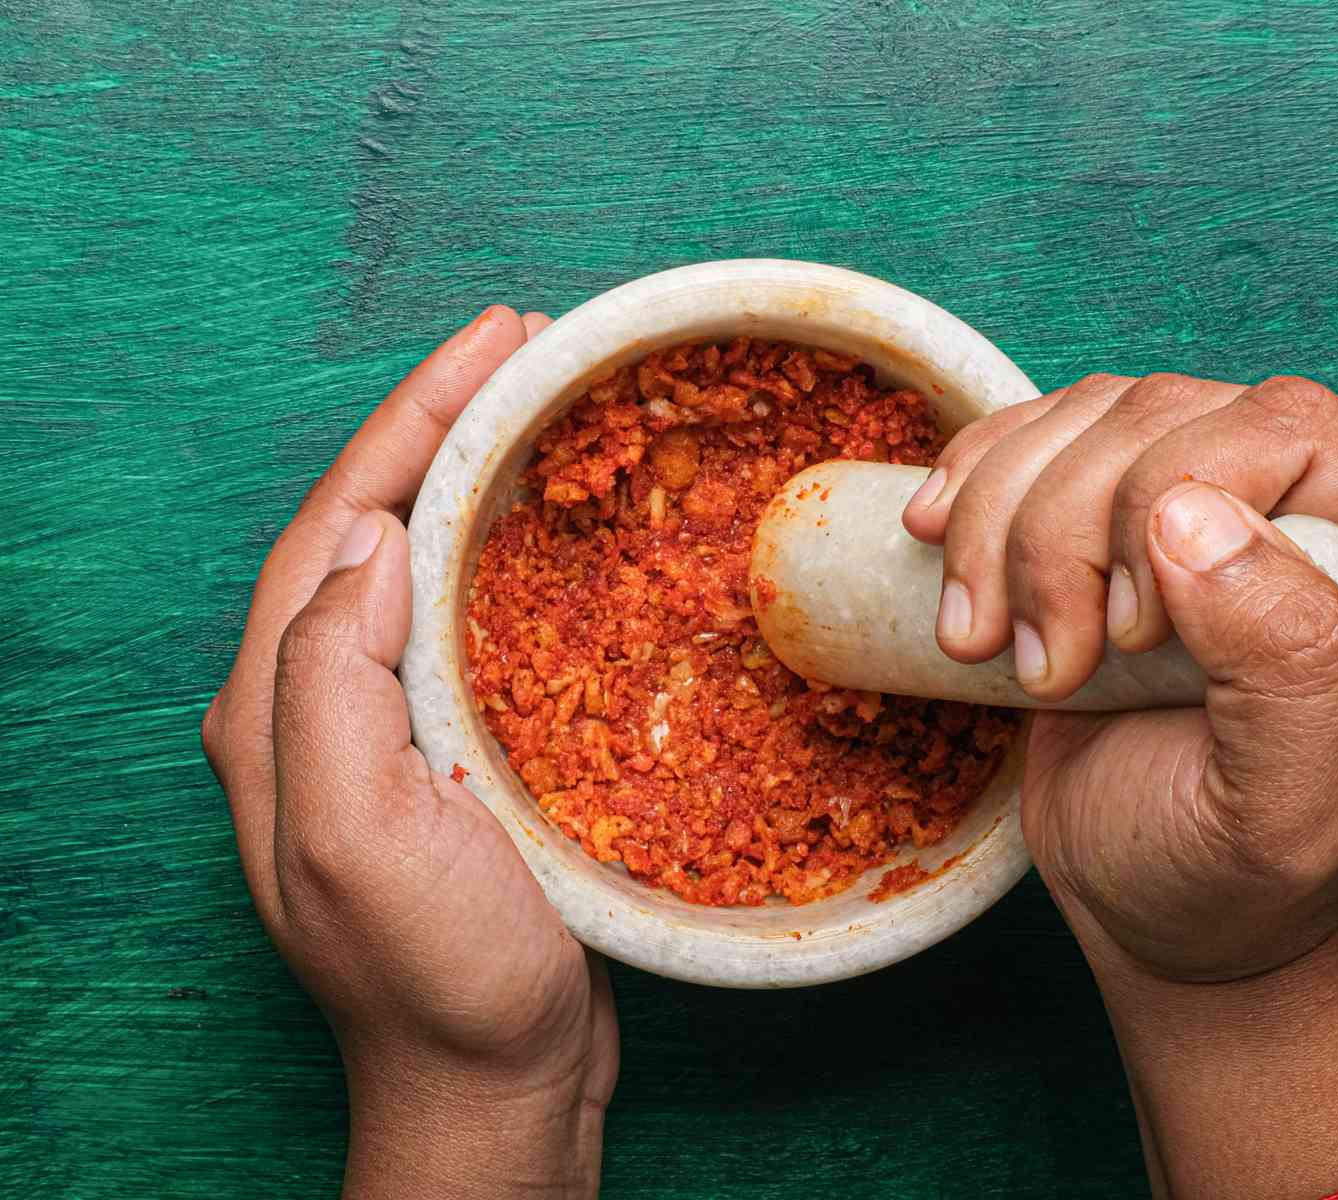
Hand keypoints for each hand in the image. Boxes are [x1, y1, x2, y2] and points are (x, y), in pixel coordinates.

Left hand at [202, 307, 617, 1199]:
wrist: (493, 1083)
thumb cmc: (433, 978)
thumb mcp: (355, 835)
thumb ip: (332, 681)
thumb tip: (377, 540)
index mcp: (279, 707)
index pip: (338, 520)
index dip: (413, 418)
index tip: (494, 340)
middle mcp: (319, 702)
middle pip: (377, 521)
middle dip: (445, 423)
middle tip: (531, 349)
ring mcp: (388, 725)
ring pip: (427, 563)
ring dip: (481, 476)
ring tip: (550, 411)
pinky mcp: (452, 749)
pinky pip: (474, 620)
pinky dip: (516, 555)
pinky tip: (565, 531)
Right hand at [904, 372, 1337, 982]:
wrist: (1152, 900)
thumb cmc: (1238, 880)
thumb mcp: (1288, 814)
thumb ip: (1286, 667)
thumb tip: (1193, 516)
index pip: (1299, 433)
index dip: (1185, 499)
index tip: (1128, 633)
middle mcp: (1332, 513)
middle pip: (1176, 414)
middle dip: (1070, 529)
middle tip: (1050, 663)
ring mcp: (1226, 498)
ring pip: (1095, 416)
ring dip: (1006, 522)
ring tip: (987, 640)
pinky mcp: (1127, 510)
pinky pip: (1043, 435)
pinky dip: (975, 485)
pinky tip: (941, 543)